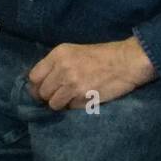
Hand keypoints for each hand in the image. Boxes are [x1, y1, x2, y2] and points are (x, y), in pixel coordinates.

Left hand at [27, 36, 157, 110]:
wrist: (127, 62)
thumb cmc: (102, 56)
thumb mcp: (75, 52)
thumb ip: (56, 65)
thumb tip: (38, 85)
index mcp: (58, 54)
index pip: (33, 77)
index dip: (37, 86)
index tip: (44, 89)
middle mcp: (62, 69)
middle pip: (42, 93)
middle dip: (50, 96)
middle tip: (62, 94)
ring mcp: (72, 84)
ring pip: (53, 104)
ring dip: (62, 104)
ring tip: (74, 96)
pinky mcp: (83, 98)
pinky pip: (70, 109)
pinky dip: (76, 106)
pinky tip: (86, 97)